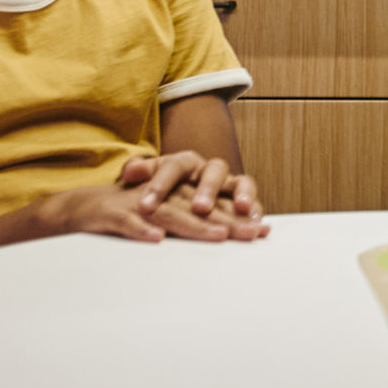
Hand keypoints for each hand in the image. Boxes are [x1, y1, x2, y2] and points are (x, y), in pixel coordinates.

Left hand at [117, 151, 270, 240]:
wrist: (184, 191)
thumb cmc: (166, 186)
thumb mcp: (149, 178)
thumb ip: (141, 171)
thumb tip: (130, 170)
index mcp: (186, 163)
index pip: (174, 167)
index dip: (160, 186)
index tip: (145, 206)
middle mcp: (210, 171)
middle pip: (214, 171)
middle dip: (208, 190)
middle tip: (200, 208)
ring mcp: (229, 184)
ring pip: (241, 183)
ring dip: (243, 195)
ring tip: (243, 208)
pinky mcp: (244, 200)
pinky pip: (255, 202)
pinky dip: (257, 212)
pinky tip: (257, 224)